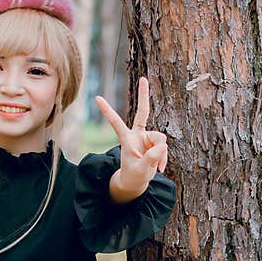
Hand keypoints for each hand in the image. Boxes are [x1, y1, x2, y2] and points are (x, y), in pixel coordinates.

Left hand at [95, 76, 168, 199]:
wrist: (136, 182)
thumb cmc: (134, 176)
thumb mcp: (141, 170)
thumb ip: (151, 158)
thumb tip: (163, 145)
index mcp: (126, 139)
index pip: (116, 122)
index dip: (107, 111)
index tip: (97, 98)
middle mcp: (137, 135)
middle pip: (143, 112)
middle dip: (144, 95)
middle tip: (144, 78)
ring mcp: (147, 138)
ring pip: (160, 138)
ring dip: (160, 153)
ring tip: (153, 166)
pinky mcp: (155, 144)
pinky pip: (164, 147)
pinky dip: (163, 158)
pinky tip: (159, 168)